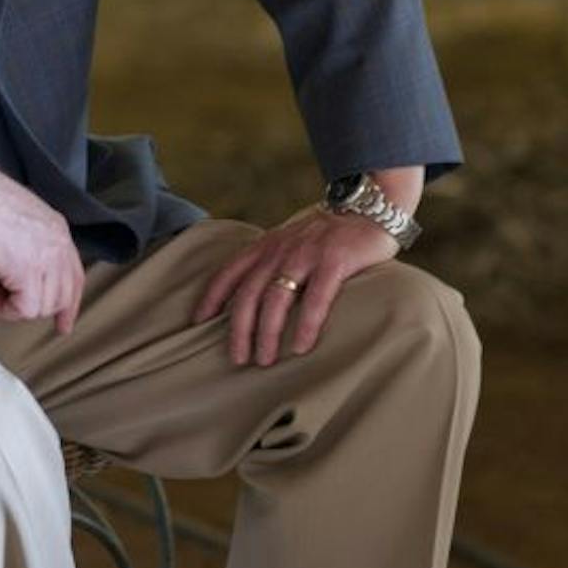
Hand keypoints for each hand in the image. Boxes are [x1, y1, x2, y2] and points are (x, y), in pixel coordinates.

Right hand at [0, 144, 84, 332]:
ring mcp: (46, 260)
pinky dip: (1, 309)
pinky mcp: (28, 274)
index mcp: (57, 230)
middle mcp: (58, 245)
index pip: (74, 276)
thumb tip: (17, 271)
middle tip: (10, 307)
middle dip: (39, 310)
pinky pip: (23, 311)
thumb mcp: (16, 221)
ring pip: (42, 307)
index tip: (63, 323)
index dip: (69, 303)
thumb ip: (27, 245)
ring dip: (13, 305)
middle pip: (63, 296)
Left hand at [192, 204, 400, 366]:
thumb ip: (272, 262)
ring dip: (267, 332)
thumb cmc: (328, 234)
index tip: (197, 322)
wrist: (370, 208)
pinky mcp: (335, 261)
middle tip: (238, 358)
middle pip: (249, 293)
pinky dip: (307, 324)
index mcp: (267, 245)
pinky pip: (316, 297)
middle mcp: (281, 249)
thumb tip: (251, 298)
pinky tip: (301, 347)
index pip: (229, 271)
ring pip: (276, 297)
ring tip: (265, 359)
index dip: (211, 296)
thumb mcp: (291, 241)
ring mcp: (307, 254)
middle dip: (239, 329)